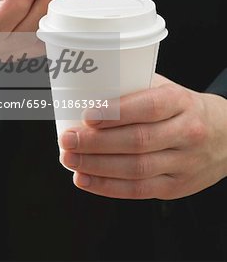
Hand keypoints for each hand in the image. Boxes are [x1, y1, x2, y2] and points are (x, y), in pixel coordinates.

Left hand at [59, 74, 226, 198]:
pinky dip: (107, 187)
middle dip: (96, 143)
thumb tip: (87, 89)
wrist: (225, 135)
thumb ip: (134, 89)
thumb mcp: (167, 89)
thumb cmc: (183, 108)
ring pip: (135, 169)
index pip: (148, 108)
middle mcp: (186, 133)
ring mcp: (184, 163)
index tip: (87, 115)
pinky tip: (84, 179)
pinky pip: (139, 190)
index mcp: (180, 102)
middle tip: (67, 139)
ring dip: (97, 166)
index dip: (116, 113)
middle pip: (137, 141)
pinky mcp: (177, 187)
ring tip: (69, 158)